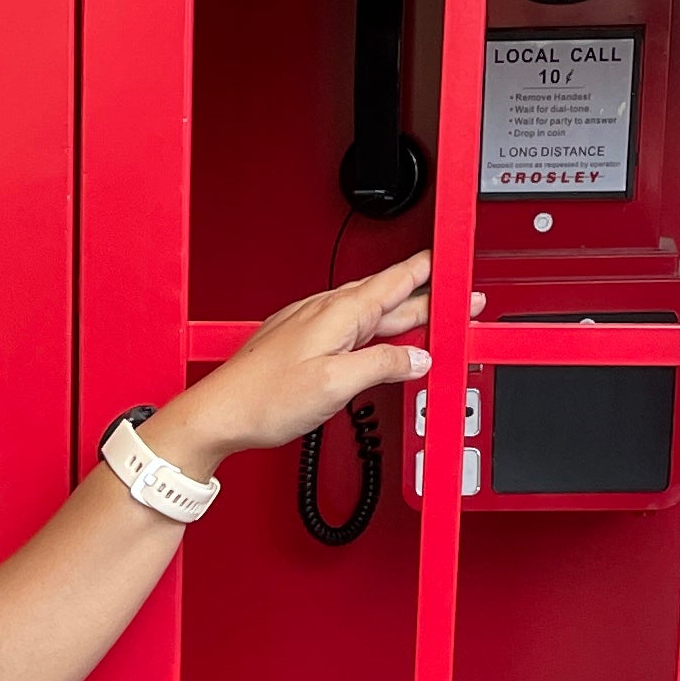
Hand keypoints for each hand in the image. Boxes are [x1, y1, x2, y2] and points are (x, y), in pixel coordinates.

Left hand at [143, 250, 449, 473]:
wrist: (219, 413)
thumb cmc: (263, 398)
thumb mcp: (335, 385)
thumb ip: (381, 366)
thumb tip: (416, 358)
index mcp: (339, 314)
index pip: (396, 282)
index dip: (430, 273)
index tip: (455, 267)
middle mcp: (325, 312)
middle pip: (388, 298)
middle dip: (427, 297)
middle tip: (460, 302)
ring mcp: (312, 326)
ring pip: (370, 314)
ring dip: (402, 315)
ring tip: (431, 321)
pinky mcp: (301, 343)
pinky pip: (349, 328)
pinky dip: (374, 331)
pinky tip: (380, 342)